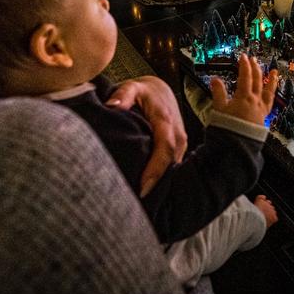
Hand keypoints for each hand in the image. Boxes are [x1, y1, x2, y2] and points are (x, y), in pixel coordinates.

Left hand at [106, 75, 186, 196]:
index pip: (165, 150)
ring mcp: (181, 144)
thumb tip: (112, 106)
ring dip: (160, 185)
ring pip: (173, 169)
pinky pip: (172, 167)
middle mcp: (178, 135)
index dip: (156, 171)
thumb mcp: (132, 87)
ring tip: (143, 205)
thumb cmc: (143, 92)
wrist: (160, 91)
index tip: (143, 189)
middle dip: (157, 186)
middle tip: (138, 206)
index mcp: (166, 122)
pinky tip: (149, 193)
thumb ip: (123, 95)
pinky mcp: (179, 150)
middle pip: (170, 165)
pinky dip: (162, 180)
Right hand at [210, 54, 277, 125]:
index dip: (244, 65)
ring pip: (268, 91)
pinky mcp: (263, 117)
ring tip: (274, 72)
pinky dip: (271, 95)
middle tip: (254, 60)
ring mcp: (261, 109)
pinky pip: (270, 102)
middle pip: (257, 80)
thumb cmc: (227, 128)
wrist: (237, 145)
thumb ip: (218, 93)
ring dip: (270, 80)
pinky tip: (271, 93)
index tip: (243, 56)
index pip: (245, 76)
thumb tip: (215, 79)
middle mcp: (255, 101)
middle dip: (255, 68)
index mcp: (244, 97)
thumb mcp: (219, 109)